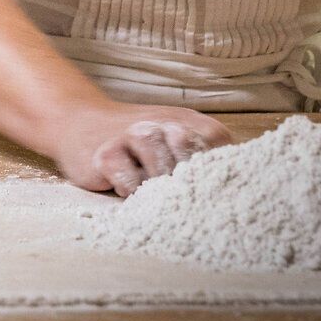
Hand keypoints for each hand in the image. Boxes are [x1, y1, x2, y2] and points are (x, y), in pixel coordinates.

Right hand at [47, 104, 233, 197]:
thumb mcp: (177, 143)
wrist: (81, 124)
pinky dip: (132, 191)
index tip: (213, 193)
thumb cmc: (140, 147)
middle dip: (188, 180)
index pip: (218, 149)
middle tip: (182, 197)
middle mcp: (163, 123)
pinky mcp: (105, 155)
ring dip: (159, 184)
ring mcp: (132, 136)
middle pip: (190, 153)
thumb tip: (239, 194)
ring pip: (159, 163)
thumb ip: (206, 162)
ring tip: (153, 192)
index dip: (218, 175)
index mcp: (190, 123)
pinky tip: (129, 190)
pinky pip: (128, 181)